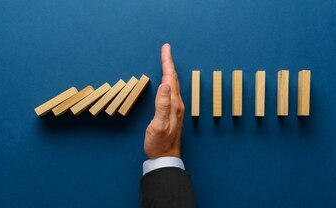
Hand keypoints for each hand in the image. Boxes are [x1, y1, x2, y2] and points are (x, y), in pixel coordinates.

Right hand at [144, 43, 184, 158]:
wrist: (165, 157)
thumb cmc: (159, 143)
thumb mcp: (159, 125)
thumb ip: (162, 105)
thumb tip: (164, 85)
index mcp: (173, 104)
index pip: (169, 79)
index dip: (167, 63)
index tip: (165, 49)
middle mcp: (176, 104)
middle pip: (172, 79)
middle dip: (168, 63)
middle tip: (165, 49)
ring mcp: (175, 109)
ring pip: (172, 84)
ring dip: (169, 71)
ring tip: (166, 61)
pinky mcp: (172, 113)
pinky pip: (171, 91)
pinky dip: (168, 81)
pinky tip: (167, 82)